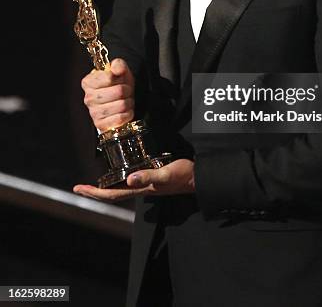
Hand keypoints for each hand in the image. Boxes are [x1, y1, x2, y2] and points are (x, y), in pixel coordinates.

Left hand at [73, 159, 194, 200]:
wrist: (198, 178)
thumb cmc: (182, 176)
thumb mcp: (165, 174)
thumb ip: (148, 177)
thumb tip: (128, 179)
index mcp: (138, 189)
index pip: (110, 194)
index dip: (93, 193)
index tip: (78, 188)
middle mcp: (138, 188)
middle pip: (111, 193)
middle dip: (94, 191)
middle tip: (80, 187)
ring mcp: (144, 184)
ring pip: (119, 188)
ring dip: (105, 186)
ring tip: (94, 181)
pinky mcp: (150, 177)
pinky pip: (129, 180)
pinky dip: (119, 177)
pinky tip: (120, 172)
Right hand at [81, 58, 134, 131]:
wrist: (120, 102)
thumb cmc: (119, 85)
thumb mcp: (120, 71)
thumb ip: (118, 64)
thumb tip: (116, 69)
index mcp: (88, 82)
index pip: (109, 78)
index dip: (120, 78)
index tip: (119, 80)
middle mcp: (88, 98)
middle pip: (119, 91)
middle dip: (127, 91)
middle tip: (126, 92)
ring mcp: (93, 113)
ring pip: (121, 105)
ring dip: (128, 103)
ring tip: (125, 101)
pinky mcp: (101, 125)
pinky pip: (120, 118)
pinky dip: (127, 114)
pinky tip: (124, 112)